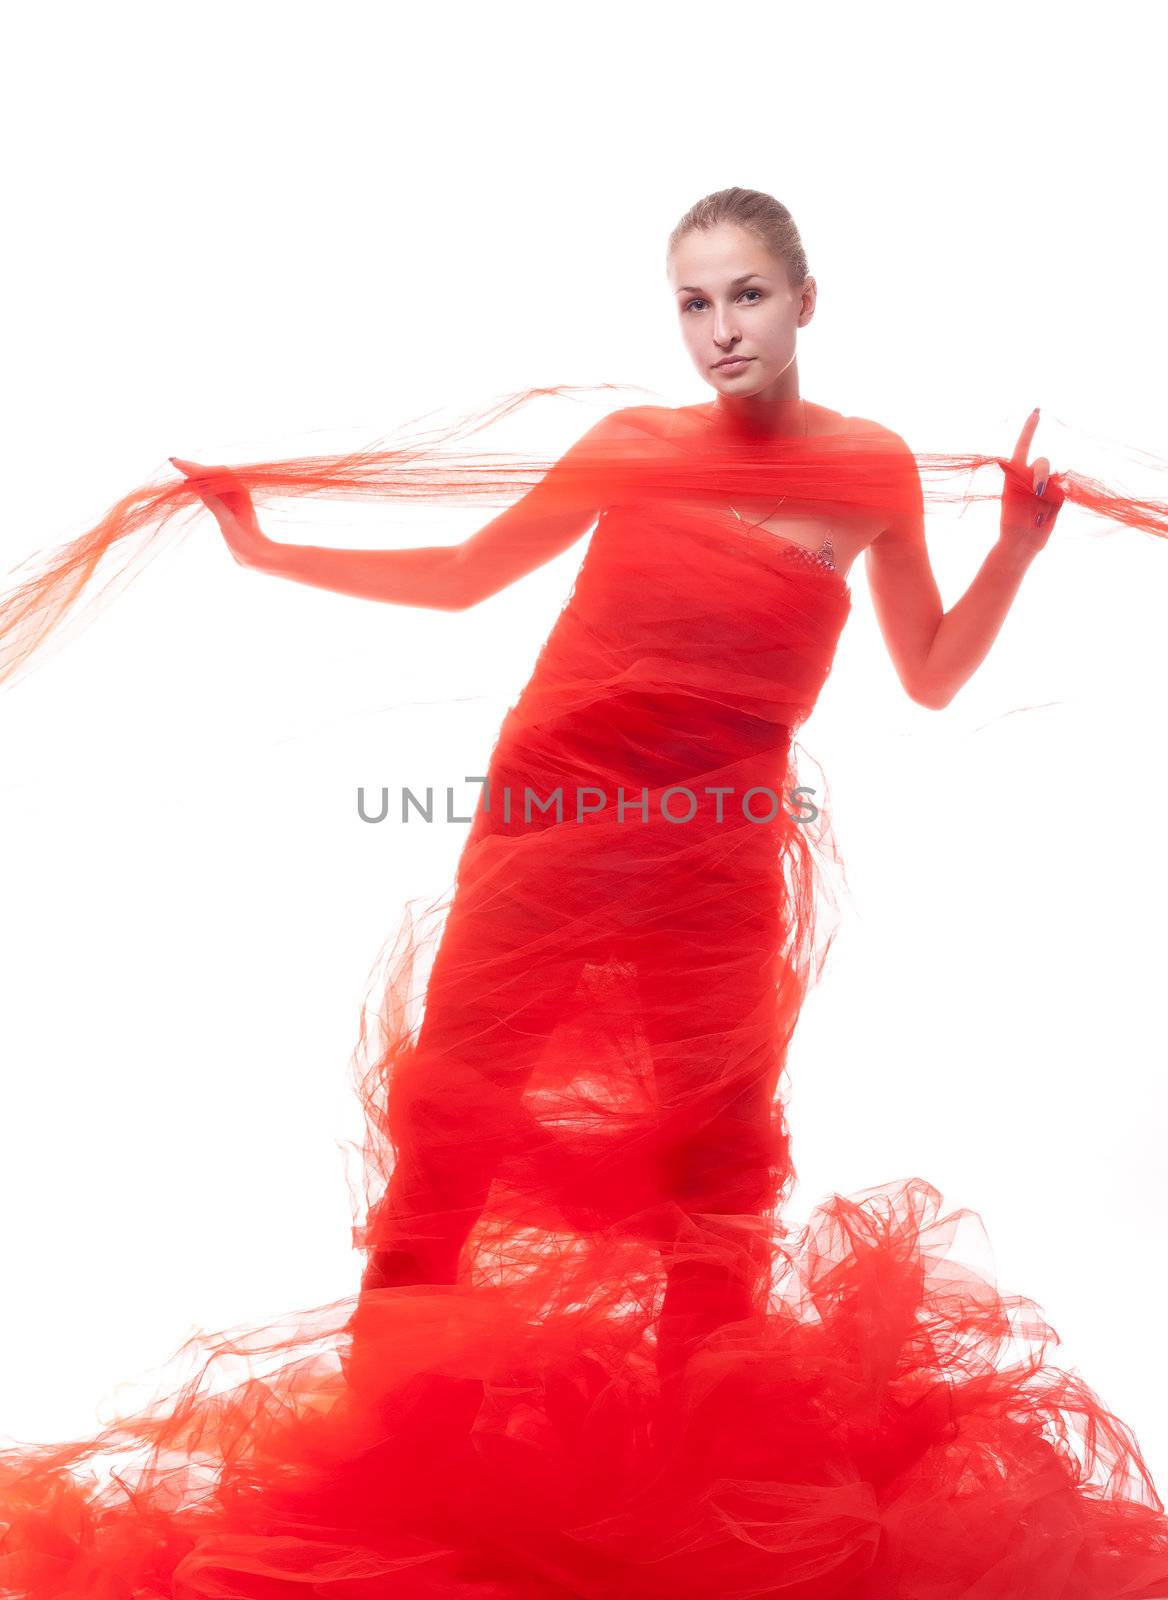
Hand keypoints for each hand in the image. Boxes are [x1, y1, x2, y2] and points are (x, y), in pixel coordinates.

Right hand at [169, 456, 268, 567]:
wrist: (257, 556)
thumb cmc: (247, 543)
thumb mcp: (228, 524)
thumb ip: (215, 505)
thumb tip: (200, 486)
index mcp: (240, 493)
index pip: (217, 474)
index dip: (198, 469)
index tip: (182, 466)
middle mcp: (237, 492)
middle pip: (213, 474)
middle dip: (193, 467)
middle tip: (173, 461)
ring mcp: (232, 499)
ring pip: (211, 480)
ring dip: (195, 474)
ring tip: (178, 466)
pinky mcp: (227, 506)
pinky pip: (211, 490)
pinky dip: (199, 485)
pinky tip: (189, 484)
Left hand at [997, 408, 1065, 558]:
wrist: (1020, 541)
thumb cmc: (1011, 519)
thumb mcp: (1012, 495)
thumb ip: (1026, 479)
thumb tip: (1045, 479)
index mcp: (1016, 472)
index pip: (1023, 445)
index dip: (1030, 428)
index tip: (1037, 411)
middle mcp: (1031, 476)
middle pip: (1043, 462)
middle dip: (1040, 474)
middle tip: (1036, 491)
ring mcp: (1046, 486)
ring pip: (1053, 478)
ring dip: (1046, 492)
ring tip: (1038, 510)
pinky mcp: (1057, 497)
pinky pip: (1060, 492)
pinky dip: (1052, 503)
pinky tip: (1043, 516)